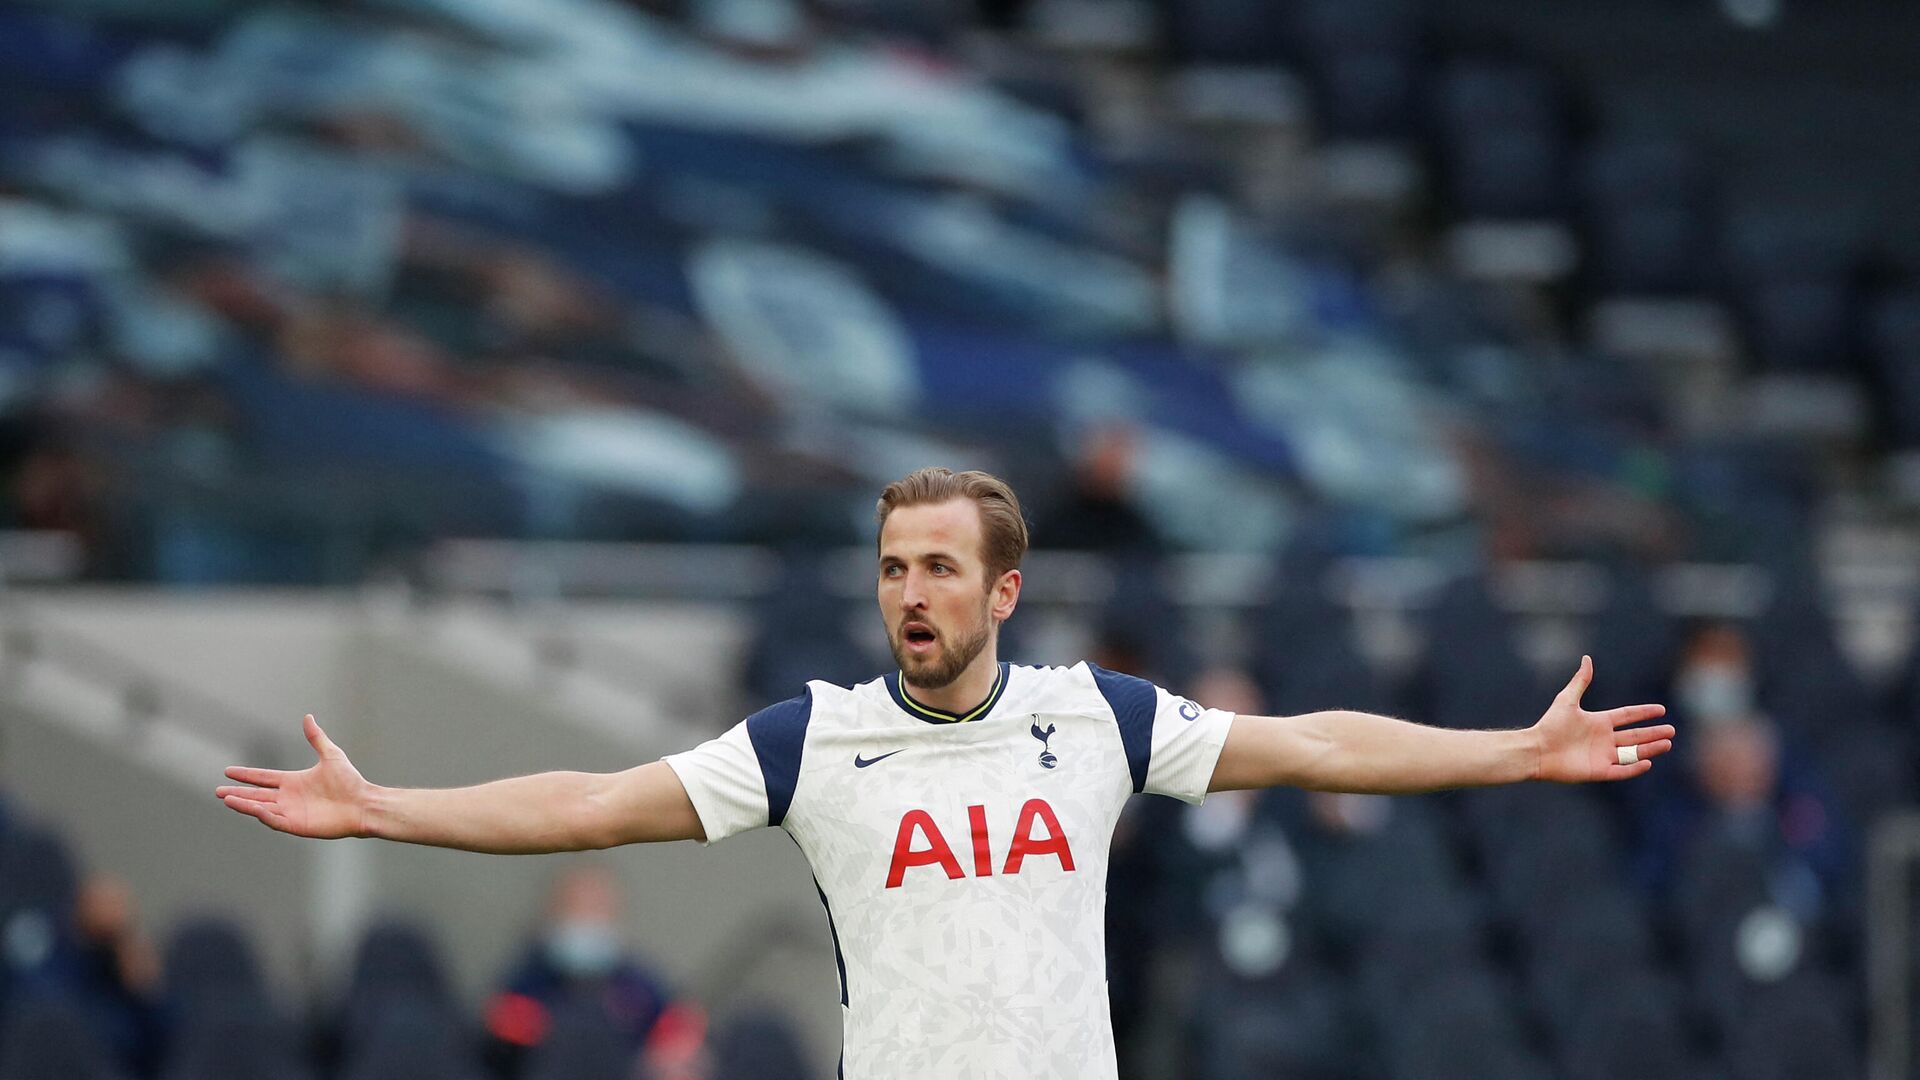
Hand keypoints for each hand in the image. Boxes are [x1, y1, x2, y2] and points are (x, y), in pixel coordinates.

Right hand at [215, 714, 372, 838]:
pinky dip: (263, 815)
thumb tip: (308, 717)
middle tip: (218, 791)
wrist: (363, 803)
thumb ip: (316, 738)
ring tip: (227, 799)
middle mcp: (289, 797)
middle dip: (237, 793)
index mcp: (293, 782)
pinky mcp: (297, 825)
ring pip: (261, 808)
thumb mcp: (331, 755)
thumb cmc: (350, 781)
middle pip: (257, 795)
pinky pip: (275, 820)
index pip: (264, 778)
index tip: (229, 771)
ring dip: (244, 804)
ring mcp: (291, 812)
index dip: (247, 775)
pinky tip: (252, 808)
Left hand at [1532, 656, 1673, 782]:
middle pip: (1635, 736)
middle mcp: (1604, 739)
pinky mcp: (1599, 771)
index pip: (1627, 716)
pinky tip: (1648, 762)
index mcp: (1599, 722)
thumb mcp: (1567, 700)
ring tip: (1667, 744)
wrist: (1536, 749)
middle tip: (1672, 731)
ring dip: (1650, 748)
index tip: (1661, 710)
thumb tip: (1587, 658)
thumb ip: (1580, 681)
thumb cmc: (1549, 725)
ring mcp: (1603, 756)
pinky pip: (1621, 771)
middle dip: (1653, 733)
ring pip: (1633, 753)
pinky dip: (1634, 768)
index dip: (1643, 713)